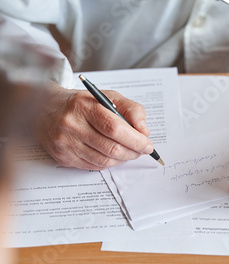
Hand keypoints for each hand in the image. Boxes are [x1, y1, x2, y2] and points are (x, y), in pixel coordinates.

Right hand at [32, 81, 153, 169]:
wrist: (46, 109)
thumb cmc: (82, 103)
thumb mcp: (109, 97)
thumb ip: (132, 110)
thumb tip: (144, 132)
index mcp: (84, 107)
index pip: (115, 128)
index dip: (135, 140)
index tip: (147, 144)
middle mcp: (72, 125)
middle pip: (111, 147)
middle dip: (133, 152)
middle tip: (141, 150)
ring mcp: (65, 143)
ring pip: (103, 160)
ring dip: (122, 159)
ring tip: (129, 152)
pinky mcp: (63, 157)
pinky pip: (93, 166)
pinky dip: (108, 163)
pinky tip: (112, 155)